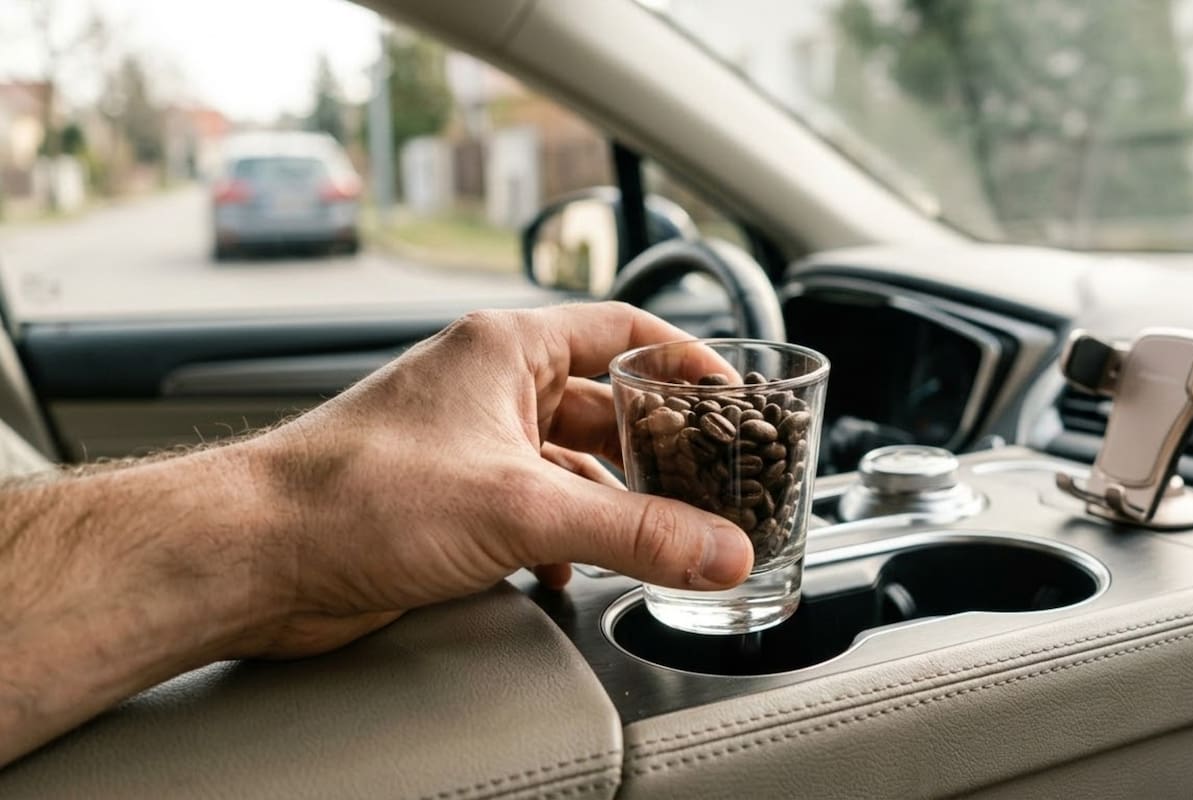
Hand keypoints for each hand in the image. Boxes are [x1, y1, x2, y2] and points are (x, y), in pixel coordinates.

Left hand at [239, 302, 753, 656]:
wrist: (257, 553)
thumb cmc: (355, 493)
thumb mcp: (520, 509)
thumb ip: (632, 531)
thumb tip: (717, 547)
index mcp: (507, 349)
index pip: (623, 333)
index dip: (687, 362)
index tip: (735, 398)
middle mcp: (489, 388)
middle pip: (604, 407)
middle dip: (656, 452)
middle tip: (710, 487)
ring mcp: (469, 443)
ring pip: (570, 465)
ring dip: (610, 505)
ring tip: (657, 539)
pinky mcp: (450, 496)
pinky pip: (533, 507)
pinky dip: (563, 537)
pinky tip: (570, 570)